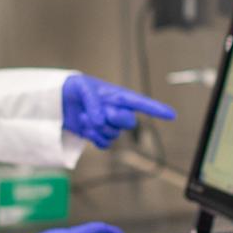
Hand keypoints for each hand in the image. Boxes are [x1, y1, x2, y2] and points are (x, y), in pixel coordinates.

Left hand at [61, 74, 175, 148]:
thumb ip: (93, 102)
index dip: (157, 109)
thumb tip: (100, 121)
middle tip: (102, 111)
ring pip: (114, 134)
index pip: (141, 103)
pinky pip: (104, 144)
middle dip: (115, 118)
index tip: (171, 115)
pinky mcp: (99, 136)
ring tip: (84, 116)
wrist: (61, 101)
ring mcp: (110, 125)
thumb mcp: (83, 88)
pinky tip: (85, 128)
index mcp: (119, 96)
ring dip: (97, 128)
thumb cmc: (76, 88)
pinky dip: (94, 138)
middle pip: (129, 122)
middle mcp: (118, 111)